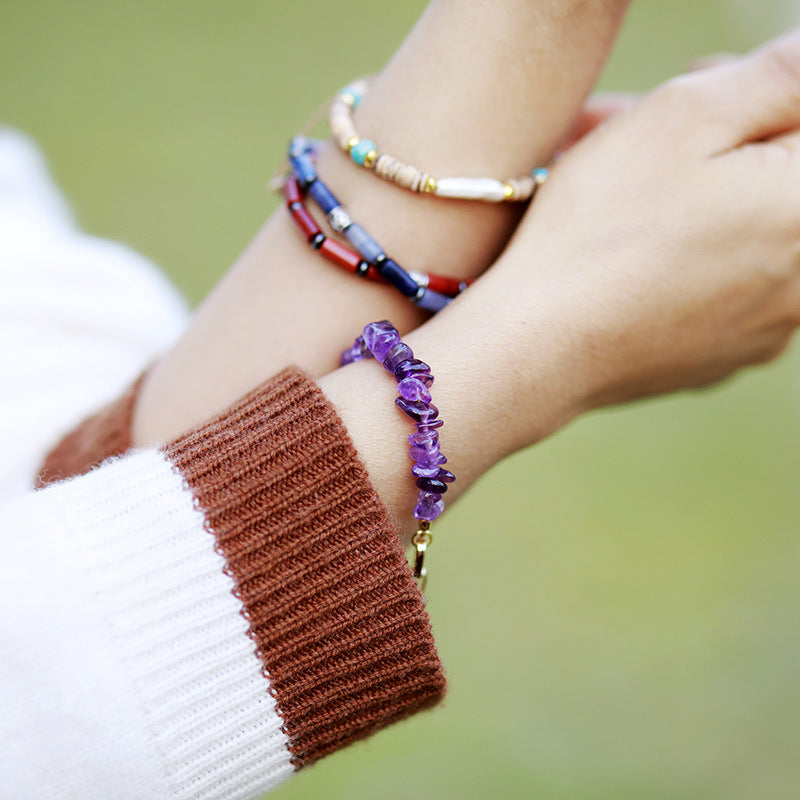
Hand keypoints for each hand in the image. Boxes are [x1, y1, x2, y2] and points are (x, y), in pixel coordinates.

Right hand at [497, 29, 799, 415]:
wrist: (539, 346)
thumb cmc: (599, 231)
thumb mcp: (685, 116)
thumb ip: (776, 76)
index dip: (744, 97)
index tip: (686, 90)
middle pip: (767, 180)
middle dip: (709, 147)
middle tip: (630, 134)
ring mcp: (765, 327)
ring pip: (736, 232)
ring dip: (687, 201)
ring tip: (610, 196)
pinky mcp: (721, 357)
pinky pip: (712, 286)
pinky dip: (676, 259)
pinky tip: (621, 254)